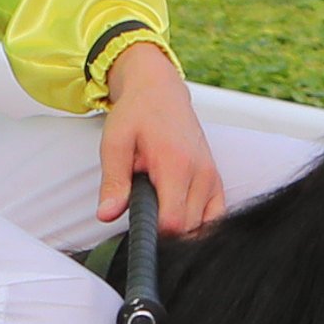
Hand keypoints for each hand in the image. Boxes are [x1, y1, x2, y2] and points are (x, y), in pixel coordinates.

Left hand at [97, 44, 227, 233]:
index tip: (138, 225)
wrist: (160, 91)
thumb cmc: (137, 114)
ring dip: (181, 227)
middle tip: (143, 210)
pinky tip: (179, 213)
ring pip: (203, 226)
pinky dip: (199, 223)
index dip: (153, 233)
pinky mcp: (216, 180)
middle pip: (188, 229)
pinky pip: (215, 216)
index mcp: (175, 164)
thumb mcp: (115, 144)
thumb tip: (107, 214)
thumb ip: (113, 182)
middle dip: (164, 231)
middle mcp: (201, 173)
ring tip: (159, 206)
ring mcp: (212, 177)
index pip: (174, 222)